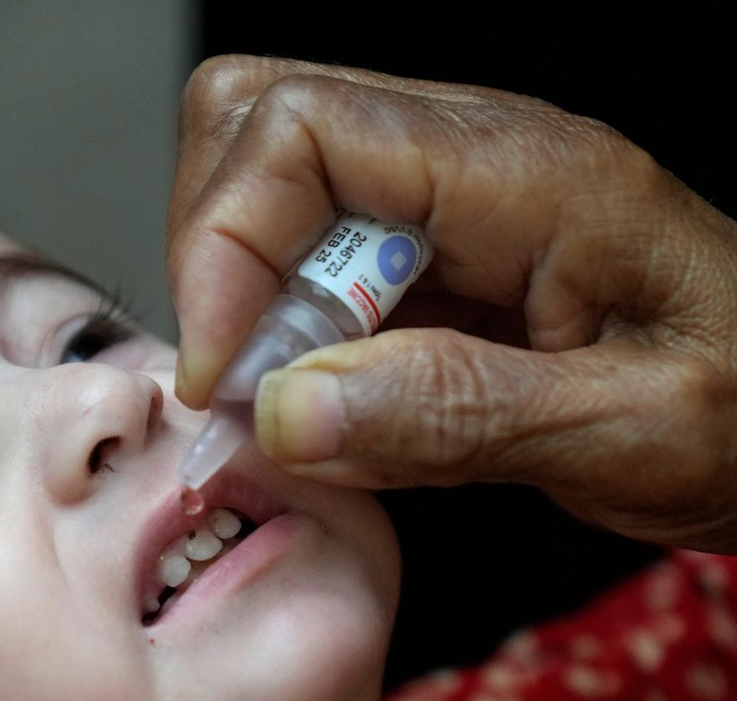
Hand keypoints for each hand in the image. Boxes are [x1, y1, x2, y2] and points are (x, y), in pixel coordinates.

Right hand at [167, 55, 736, 552]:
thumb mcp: (624, 432)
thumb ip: (456, 417)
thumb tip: (289, 411)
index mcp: (526, 174)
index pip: (300, 131)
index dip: (222, 247)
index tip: (219, 378)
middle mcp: (470, 163)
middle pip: (258, 126)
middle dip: (219, 264)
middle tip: (249, 387)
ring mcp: (443, 207)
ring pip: (270, 194)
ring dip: (247, 308)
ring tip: (293, 406)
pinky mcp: (429, 262)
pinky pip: (310, 269)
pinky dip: (284, 342)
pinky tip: (330, 407)